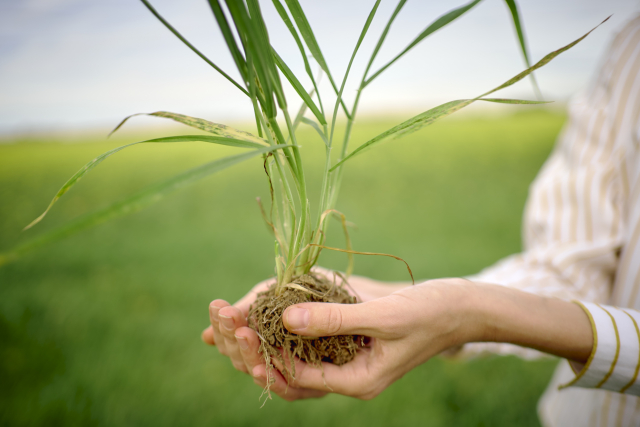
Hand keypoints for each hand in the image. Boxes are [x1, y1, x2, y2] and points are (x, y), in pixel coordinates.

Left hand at [201, 269, 410, 398]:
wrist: (459, 308)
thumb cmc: (430, 313)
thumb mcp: (383, 316)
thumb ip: (334, 319)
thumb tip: (285, 319)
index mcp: (358, 381)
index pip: (299, 378)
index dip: (267, 356)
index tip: (240, 331)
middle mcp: (348, 376)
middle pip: (290, 376)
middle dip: (256, 353)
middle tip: (224, 327)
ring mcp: (348, 361)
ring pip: (295, 361)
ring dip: (265, 342)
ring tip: (230, 323)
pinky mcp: (349, 342)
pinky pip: (308, 344)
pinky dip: (284, 331)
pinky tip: (264, 313)